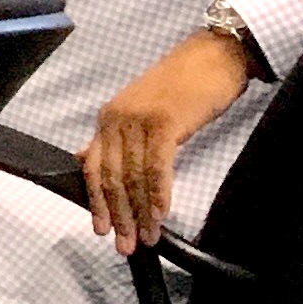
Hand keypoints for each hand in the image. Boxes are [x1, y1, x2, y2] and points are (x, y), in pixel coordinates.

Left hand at [84, 29, 259, 255]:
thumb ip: (120, 140)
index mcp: (107, 120)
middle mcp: (115, 120)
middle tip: (126, 245)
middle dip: (118, 215)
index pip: (93, 168)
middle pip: (111, 177)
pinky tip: (161, 214)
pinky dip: (158, 193)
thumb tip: (91, 160)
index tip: (102, 230)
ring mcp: (138, 120)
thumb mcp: (142, 115)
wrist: (211, 57)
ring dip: (140, 212)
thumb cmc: (182, 88)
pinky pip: (157, 166)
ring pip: (133, 175)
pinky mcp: (163, 122)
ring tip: (147, 238)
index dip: (97, 202)